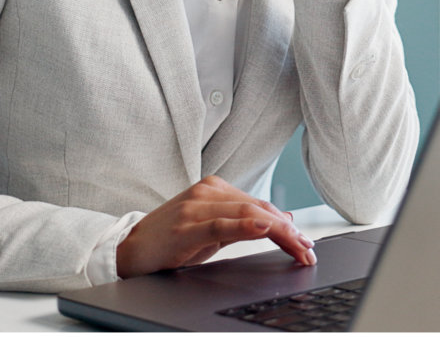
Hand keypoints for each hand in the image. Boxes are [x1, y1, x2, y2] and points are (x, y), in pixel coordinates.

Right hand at [116, 176, 315, 278]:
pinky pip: (221, 224)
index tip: (306, 243)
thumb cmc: (172, 240)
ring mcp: (195, 207)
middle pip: (259, 209)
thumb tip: (282, 220)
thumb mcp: (213, 229)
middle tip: (308, 250)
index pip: (260, 206)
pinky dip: (246, 225)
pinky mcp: (186, 226)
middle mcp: (207, 192)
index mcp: (215, 189)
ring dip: (279, 231)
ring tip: (298, 246)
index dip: (287, 224)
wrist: (131, 250)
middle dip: (289, 231)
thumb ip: (244, 223)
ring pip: (247, 214)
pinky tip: (264, 228)